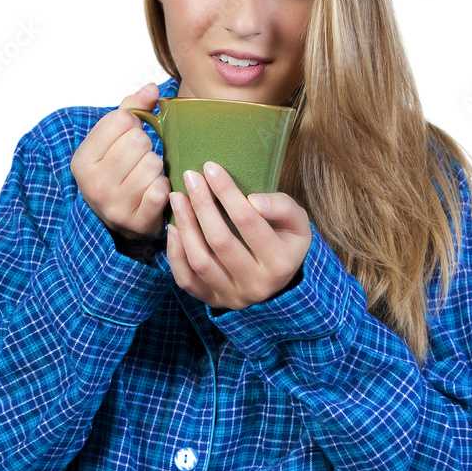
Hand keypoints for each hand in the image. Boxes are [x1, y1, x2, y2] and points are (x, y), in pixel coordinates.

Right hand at [70, 83, 169, 238]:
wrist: (118, 222)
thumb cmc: (117, 174)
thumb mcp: (112, 141)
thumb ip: (131, 109)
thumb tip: (152, 90)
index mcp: (82, 161)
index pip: (121, 119)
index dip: (132, 124)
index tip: (127, 139)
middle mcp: (93, 185)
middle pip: (138, 141)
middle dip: (146, 147)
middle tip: (139, 160)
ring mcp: (115, 206)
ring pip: (153, 164)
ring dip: (156, 168)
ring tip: (145, 177)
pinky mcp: (137, 222)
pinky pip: (162, 189)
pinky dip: (164, 187)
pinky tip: (153, 192)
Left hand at [167, 162, 311, 310]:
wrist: (280, 279)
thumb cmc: (286, 242)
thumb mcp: (297, 222)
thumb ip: (282, 207)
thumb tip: (253, 201)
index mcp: (279, 263)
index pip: (248, 222)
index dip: (227, 192)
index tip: (211, 168)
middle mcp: (256, 285)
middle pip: (220, 241)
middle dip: (202, 205)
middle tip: (190, 178)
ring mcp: (233, 297)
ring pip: (200, 261)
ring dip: (185, 225)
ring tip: (177, 198)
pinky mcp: (214, 302)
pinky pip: (187, 280)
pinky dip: (175, 254)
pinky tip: (174, 229)